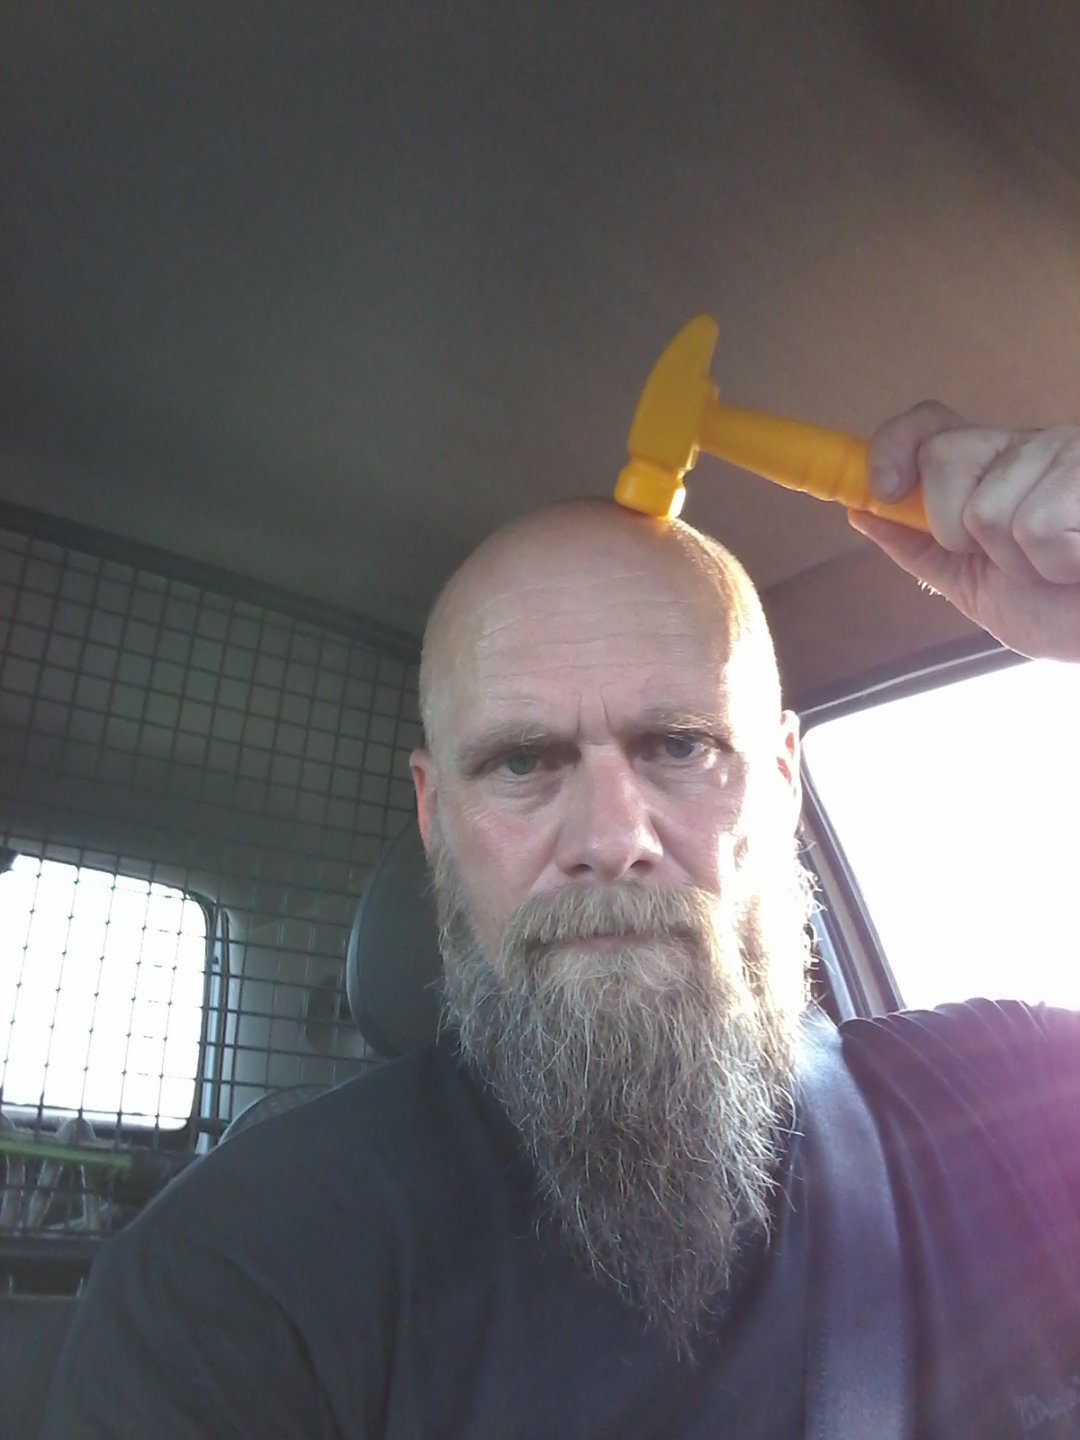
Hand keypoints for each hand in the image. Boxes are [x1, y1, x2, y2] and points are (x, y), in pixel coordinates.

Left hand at [849, 402, 1079, 661]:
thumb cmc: (1063, 611)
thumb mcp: (976, 585)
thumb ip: (920, 547)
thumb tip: (859, 510)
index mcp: (993, 469)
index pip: (929, 425)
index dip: (893, 446)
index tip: (881, 491)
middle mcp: (1029, 448)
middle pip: (943, 457)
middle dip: (959, 529)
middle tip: (1014, 557)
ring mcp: (1067, 453)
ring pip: (986, 507)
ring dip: (1022, 561)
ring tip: (1062, 565)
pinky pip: (1036, 525)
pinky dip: (1057, 563)